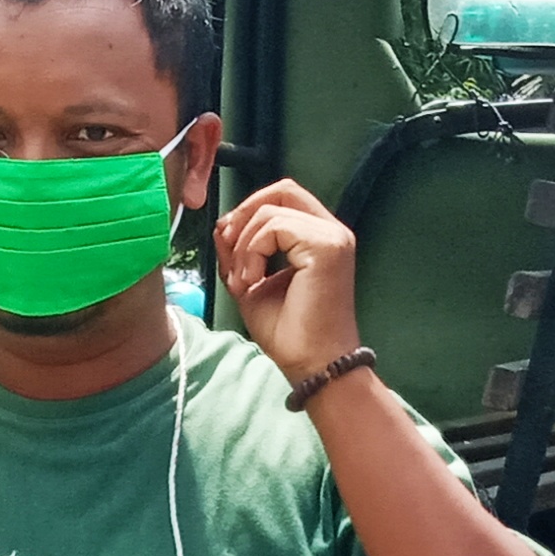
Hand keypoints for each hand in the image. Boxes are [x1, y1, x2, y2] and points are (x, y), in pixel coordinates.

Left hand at [214, 179, 362, 384]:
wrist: (313, 365)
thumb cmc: (289, 333)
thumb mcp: (252, 282)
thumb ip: (239, 251)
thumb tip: (222, 225)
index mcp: (319, 237)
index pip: (283, 197)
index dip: (249, 210)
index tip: (229, 243)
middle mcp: (332, 231)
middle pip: (282, 190)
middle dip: (245, 213)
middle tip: (229, 248)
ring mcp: (332, 237)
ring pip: (270, 212)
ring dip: (244, 247)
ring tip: (244, 282)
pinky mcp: (326, 247)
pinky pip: (274, 228)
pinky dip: (252, 253)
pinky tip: (253, 282)